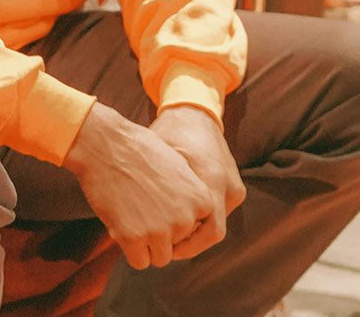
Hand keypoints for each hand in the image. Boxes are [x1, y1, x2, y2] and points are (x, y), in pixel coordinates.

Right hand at [63, 101, 215, 269]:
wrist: (105, 144)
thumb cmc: (138, 149)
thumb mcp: (178, 164)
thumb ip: (190, 193)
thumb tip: (194, 217)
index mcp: (201, 199)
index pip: (195, 230)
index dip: (175, 220)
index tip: (160, 203)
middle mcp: (185, 218)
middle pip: (177, 244)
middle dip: (160, 232)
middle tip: (141, 205)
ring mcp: (160, 230)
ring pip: (160, 257)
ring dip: (146, 244)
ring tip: (132, 215)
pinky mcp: (133, 239)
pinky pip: (139, 262)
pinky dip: (130, 249)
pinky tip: (122, 224)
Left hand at [150, 105, 245, 259]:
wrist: (194, 112)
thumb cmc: (170, 133)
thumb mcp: (157, 156)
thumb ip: (149, 189)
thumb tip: (125, 225)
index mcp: (212, 179)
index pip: (207, 232)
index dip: (185, 246)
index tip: (162, 247)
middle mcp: (229, 186)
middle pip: (211, 233)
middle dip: (188, 242)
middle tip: (163, 246)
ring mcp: (235, 186)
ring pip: (215, 223)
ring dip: (194, 231)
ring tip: (168, 231)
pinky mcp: (235, 185)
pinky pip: (218, 212)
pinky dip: (200, 219)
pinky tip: (179, 217)